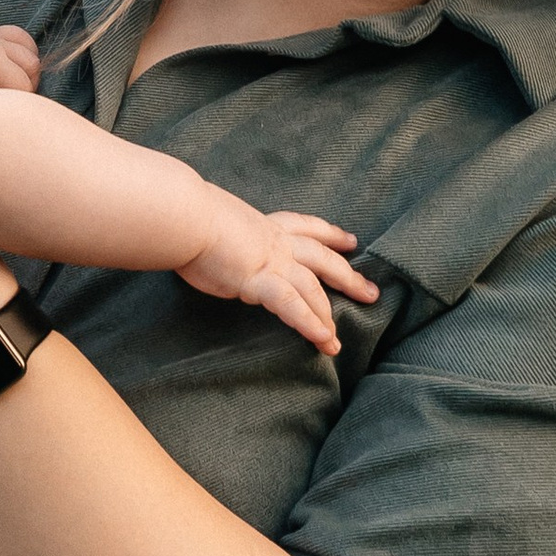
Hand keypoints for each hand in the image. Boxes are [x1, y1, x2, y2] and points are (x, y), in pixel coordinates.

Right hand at [176, 198, 376, 355]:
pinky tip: (325, 341)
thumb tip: (215, 241)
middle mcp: (276, 241)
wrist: (185, 215)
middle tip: (370, 291)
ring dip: (327, 314)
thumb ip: (225, 232)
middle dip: (348, 276)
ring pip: (312, 287)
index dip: (330, 234)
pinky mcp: (261, 280)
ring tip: (336, 341)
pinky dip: (310, 324)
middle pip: (323, 258)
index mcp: (265, 224)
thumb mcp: (215, 217)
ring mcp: (273, 261)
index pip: (306, 226)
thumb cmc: (188, 214)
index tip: (349, 241)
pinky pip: (292, 306)